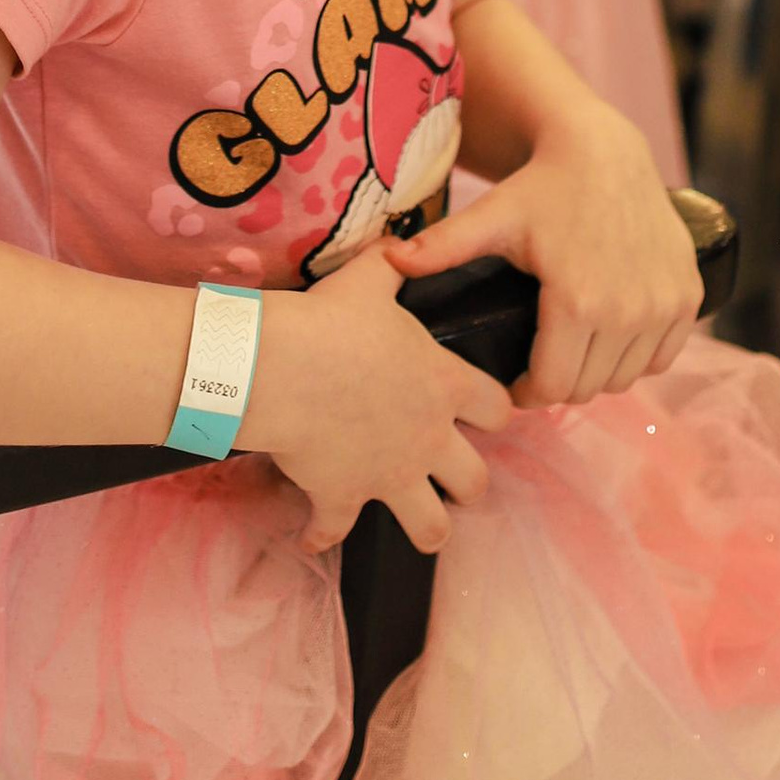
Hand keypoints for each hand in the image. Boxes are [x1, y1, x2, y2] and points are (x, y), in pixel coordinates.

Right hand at [242, 246, 512, 556]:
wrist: (281, 368)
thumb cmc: (332, 321)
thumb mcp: (368, 281)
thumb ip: (391, 264)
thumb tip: (398, 244)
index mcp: (445, 387)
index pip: (497, 408)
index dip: (496, 411)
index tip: (487, 412)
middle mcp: (427, 440)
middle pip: (474, 481)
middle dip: (469, 482)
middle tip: (456, 475)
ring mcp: (388, 476)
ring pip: (430, 527)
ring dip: (427, 528)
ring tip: (422, 524)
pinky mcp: (342, 498)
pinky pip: (335, 530)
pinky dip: (324, 533)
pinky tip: (315, 535)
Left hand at [387, 102, 702, 409]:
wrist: (605, 150)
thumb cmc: (543, 186)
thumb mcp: (491, 217)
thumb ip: (441, 247)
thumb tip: (385, 261)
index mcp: (577, 303)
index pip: (552, 387)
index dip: (527, 392)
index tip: (516, 380)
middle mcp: (628, 312)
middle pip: (588, 388)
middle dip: (559, 383)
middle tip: (540, 363)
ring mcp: (663, 305)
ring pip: (625, 377)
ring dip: (599, 371)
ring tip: (573, 348)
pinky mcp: (687, 296)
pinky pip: (662, 356)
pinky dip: (639, 355)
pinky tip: (614, 335)